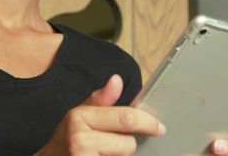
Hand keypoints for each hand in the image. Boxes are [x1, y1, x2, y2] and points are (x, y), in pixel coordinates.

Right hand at [34, 75, 165, 155]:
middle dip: (126, 144)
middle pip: (128, 143)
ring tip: (101, 154)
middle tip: (114, 144)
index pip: (125, 118)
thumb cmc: (67, 138)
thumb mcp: (81, 114)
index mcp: (80, 117)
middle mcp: (79, 139)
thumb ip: (102, 99)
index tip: (159, 127)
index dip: (148, 123)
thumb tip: (117, 79)